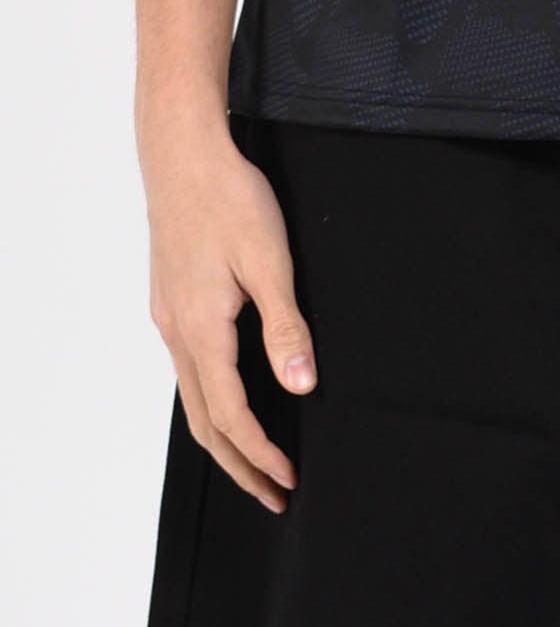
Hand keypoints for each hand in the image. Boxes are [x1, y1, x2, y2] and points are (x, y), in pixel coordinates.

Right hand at [142, 116, 316, 512]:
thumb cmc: (229, 198)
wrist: (183, 154)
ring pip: (192, 398)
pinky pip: (188, 369)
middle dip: (239, 464)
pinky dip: (210, 401)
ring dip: (224, 436)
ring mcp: (169, 317)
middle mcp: (177, 332)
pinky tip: (232, 397)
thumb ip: (285, 326)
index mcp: (202, 329)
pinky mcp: (171, 300)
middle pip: (204, 422)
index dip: (260, 453)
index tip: (288, 480)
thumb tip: (301, 385)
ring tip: (256, 459)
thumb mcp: (269, 259)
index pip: (230, 415)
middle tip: (273, 494)